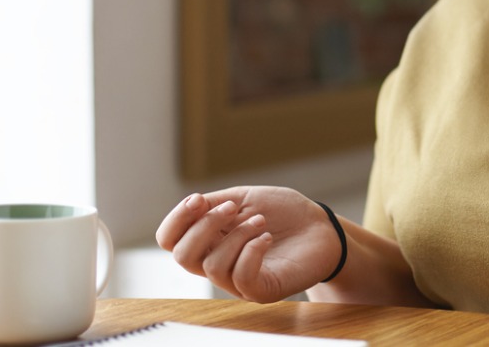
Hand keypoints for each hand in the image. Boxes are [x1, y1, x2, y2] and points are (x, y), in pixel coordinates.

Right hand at [155, 186, 341, 302]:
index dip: (176, 219)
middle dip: (204, 226)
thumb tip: (189, 206)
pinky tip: (266, 237)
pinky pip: (240, 278)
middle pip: (182, 256)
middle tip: (232, 208)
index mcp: (208, 239)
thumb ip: (212, 204)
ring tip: (260, 221)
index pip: (169, 240)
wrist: (320, 226)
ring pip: (211, 266)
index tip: (198, 199)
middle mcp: (217, 262)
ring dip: (237, 235)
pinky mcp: (261, 290)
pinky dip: (251, 251)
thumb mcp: (243, 198)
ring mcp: (237, 280)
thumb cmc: (283, 213)